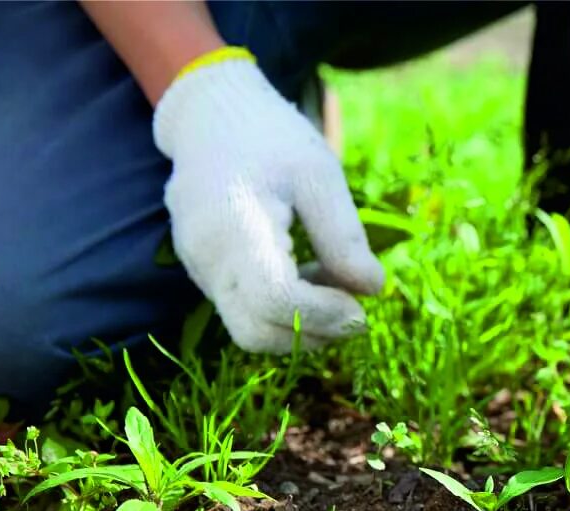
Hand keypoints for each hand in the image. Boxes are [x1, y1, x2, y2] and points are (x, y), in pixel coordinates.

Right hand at [153, 58, 382, 351]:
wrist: (210, 117)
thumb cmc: (271, 139)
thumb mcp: (320, 176)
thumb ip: (344, 237)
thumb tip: (372, 290)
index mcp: (236, 226)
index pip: (277, 300)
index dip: (325, 316)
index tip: (362, 308)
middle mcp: (207, 257)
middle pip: (257, 332)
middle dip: (313, 332)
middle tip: (354, 309)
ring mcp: (198, 268)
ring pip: (249, 329)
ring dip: (299, 323)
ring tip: (331, 280)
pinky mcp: (201, 273)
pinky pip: (242, 311)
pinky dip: (280, 310)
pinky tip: (305, 272)